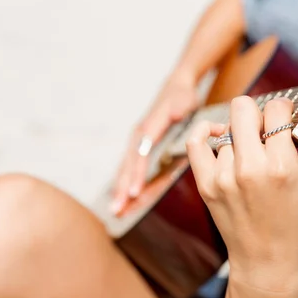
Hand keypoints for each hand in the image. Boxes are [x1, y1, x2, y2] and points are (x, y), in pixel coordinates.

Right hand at [111, 73, 198, 214]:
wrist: (178, 87)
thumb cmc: (181, 97)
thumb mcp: (181, 102)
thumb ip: (176, 110)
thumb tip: (170, 119)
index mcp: (147, 130)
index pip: (140, 157)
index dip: (136, 175)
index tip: (133, 193)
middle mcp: (138, 137)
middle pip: (128, 166)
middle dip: (121, 188)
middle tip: (116, 209)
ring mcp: (138, 142)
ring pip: (127, 169)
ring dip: (121, 189)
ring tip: (116, 210)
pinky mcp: (142, 146)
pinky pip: (133, 167)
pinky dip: (128, 182)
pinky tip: (127, 197)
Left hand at [186, 96, 297, 294]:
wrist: (267, 265)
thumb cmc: (297, 231)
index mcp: (282, 167)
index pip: (276, 110)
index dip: (284, 107)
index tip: (286, 114)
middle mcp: (250, 168)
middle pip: (243, 108)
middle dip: (258, 112)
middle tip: (266, 128)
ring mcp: (224, 176)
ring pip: (227, 130)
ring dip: (241, 136)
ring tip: (251, 153)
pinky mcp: (207, 185)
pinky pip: (196, 143)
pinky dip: (205, 132)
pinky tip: (218, 133)